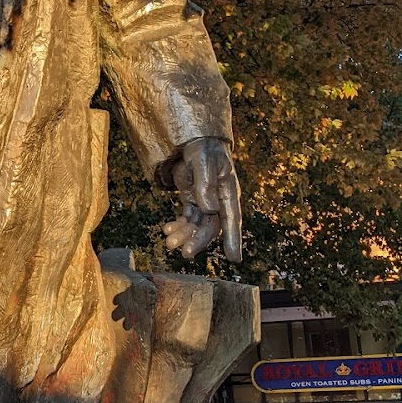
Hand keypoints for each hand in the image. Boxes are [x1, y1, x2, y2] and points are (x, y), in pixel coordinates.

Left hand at [163, 138, 241, 262]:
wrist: (195, 142)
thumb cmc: (204, 149)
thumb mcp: (204, 161)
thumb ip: (206, 184)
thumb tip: (210, 209)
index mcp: (228, 192)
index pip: (231, 219)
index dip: (233, 239)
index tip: (234, 259)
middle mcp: (219, 201)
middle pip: (211, 227)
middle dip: (198, 241)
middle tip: (185, 253)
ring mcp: (205, 202)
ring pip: (197, 226)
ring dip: (185, 236)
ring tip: (169, 243)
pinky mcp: (193, 201)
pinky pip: (187, 219)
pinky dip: (178, 227)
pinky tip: (167, 230)